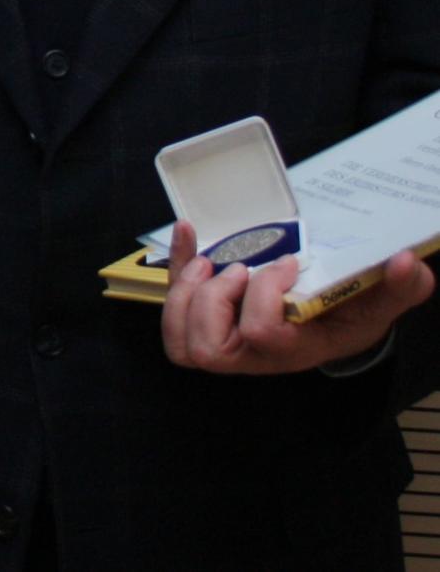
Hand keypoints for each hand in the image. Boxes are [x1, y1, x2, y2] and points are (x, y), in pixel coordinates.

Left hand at [160, 219, 434, 374]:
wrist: (334, 318)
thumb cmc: (352, 313)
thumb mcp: (379, 303)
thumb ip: (401, 288)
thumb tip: (408, 263)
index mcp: (294, 350)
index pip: (262, 335)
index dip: (266, 295)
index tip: (287, 266)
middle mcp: (255, 354)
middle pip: (208, 349)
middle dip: (213, 302)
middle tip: (239, 271)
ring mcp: (228, 339)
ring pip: (181, 340)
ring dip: (185, 292)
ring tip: (209, 263)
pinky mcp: (208, 317)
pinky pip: (175, 304)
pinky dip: (175, 264)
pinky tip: (187, 231)